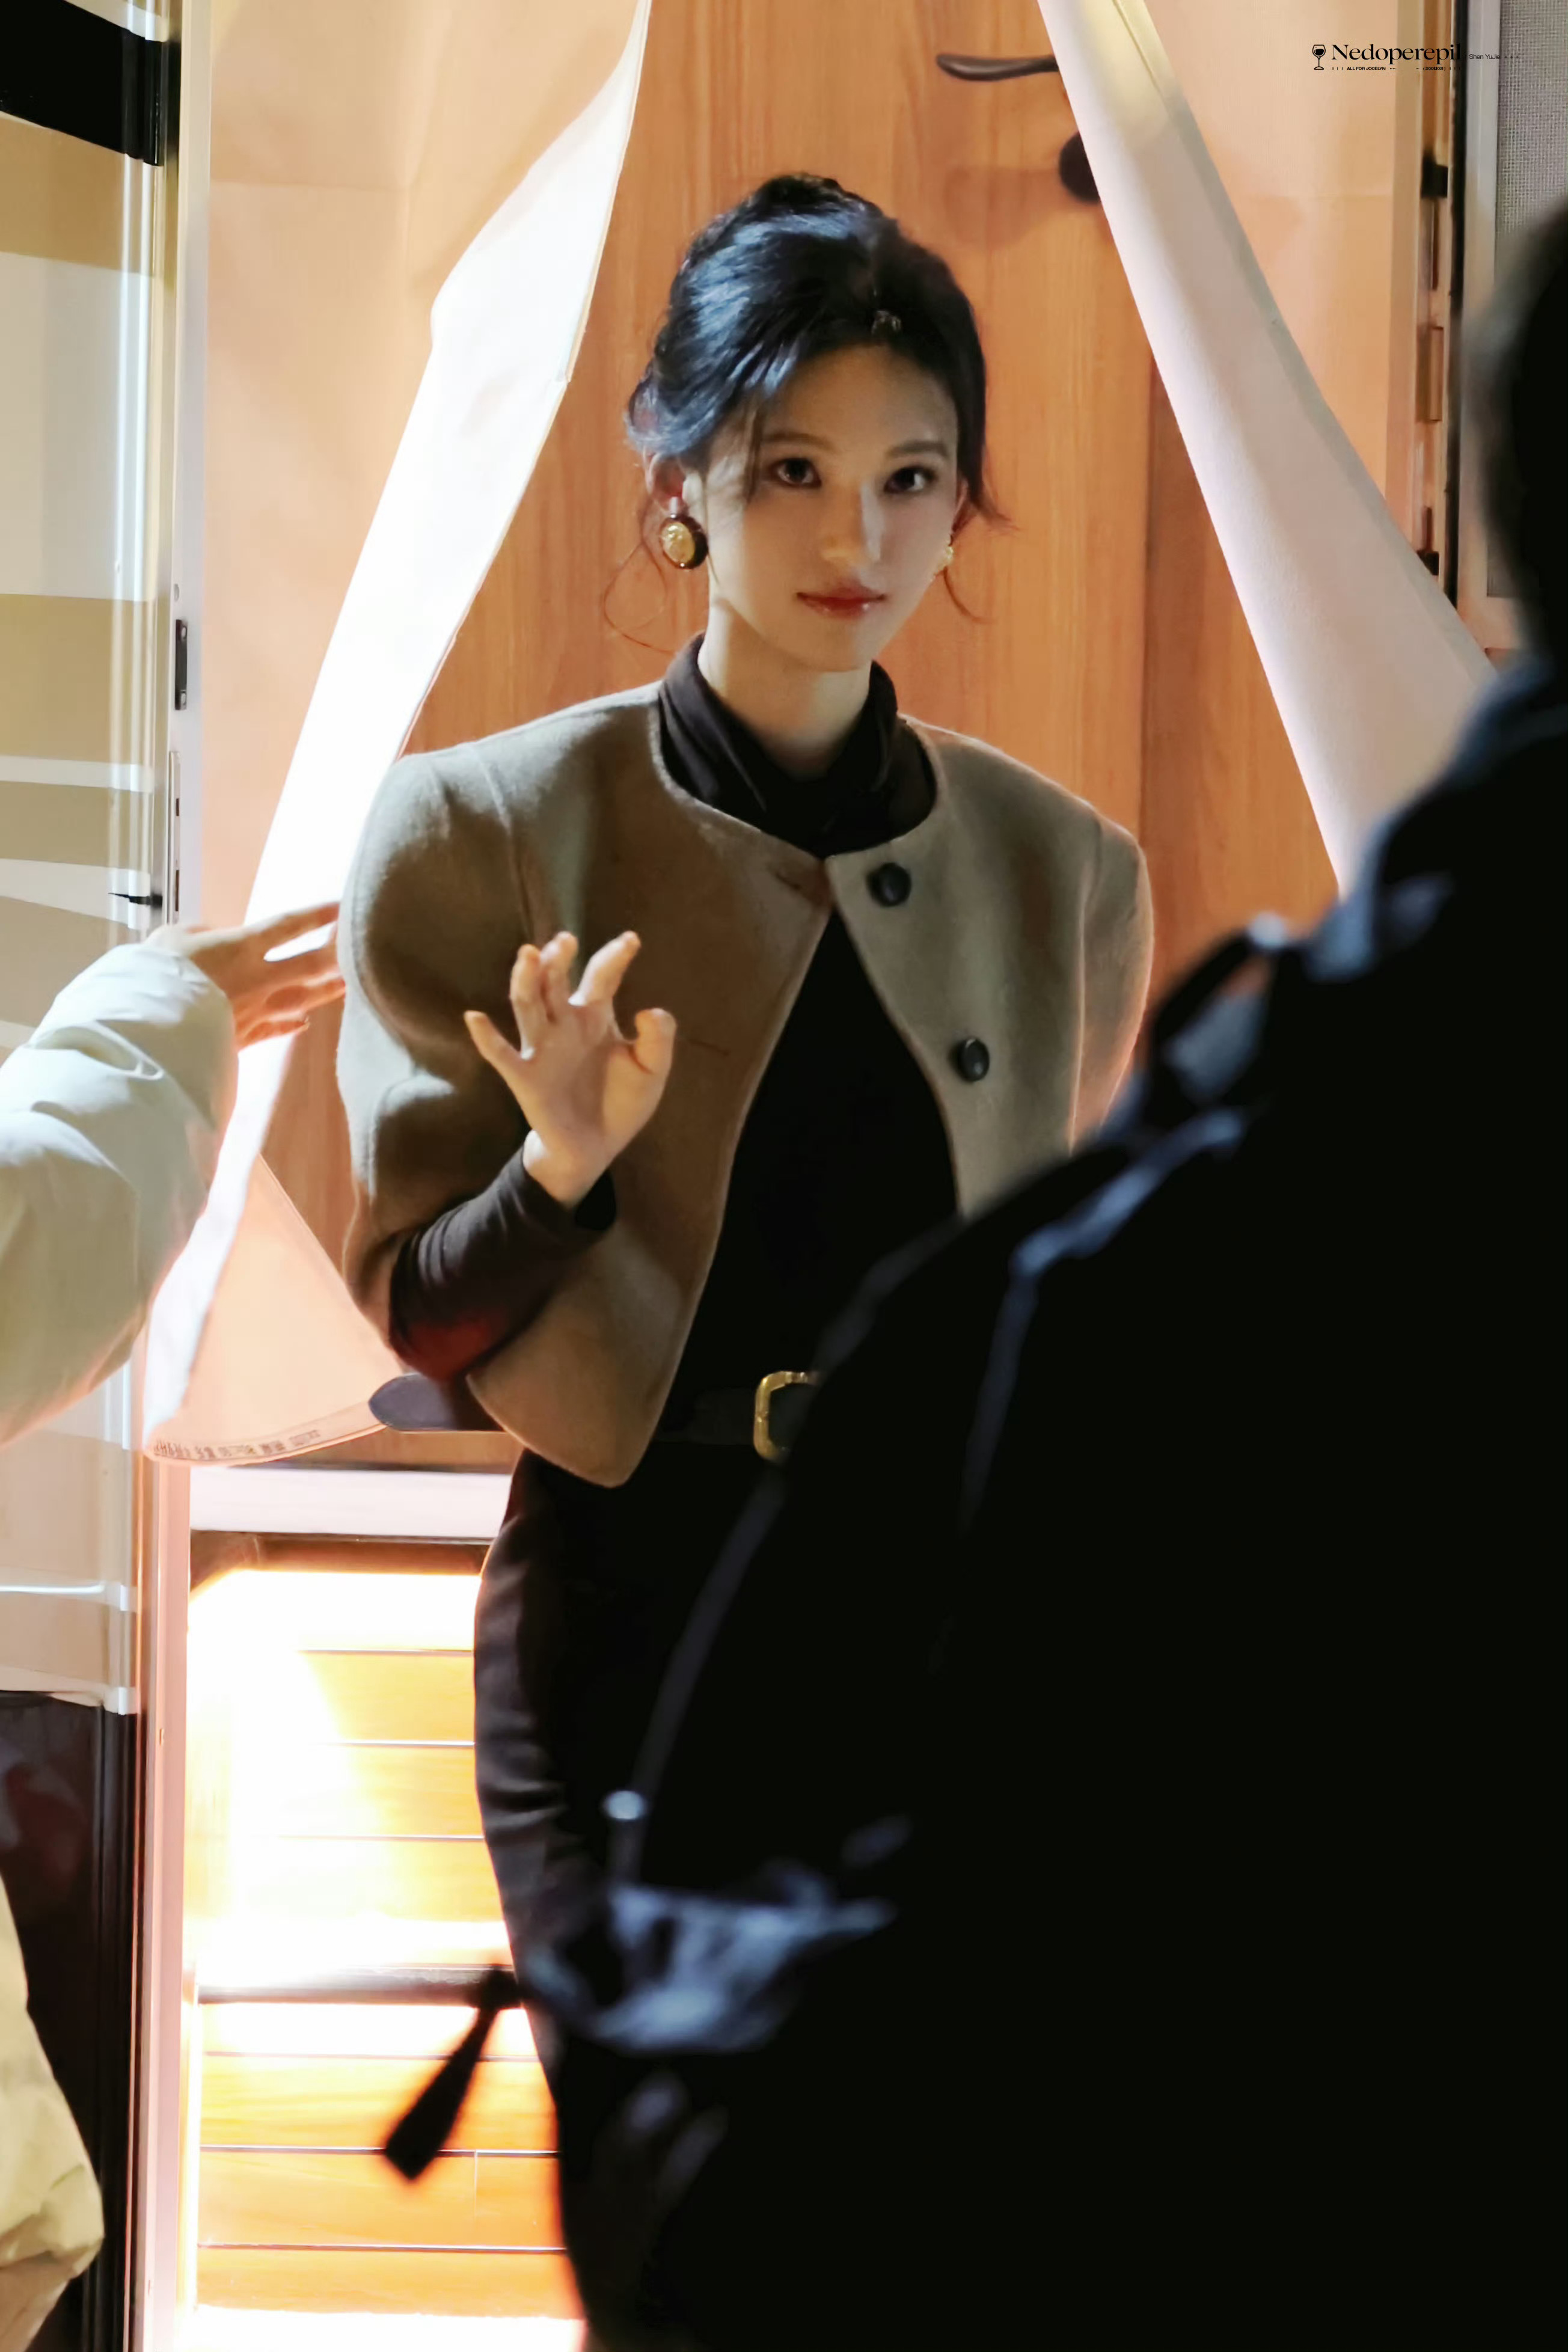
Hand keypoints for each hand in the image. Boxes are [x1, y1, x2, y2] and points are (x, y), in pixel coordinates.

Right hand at [146, 901, 343, 1047]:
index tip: (341, 906)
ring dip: (325, 992)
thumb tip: (209, 932)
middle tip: (360, 949)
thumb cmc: (154, 976)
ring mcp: (254, 1011)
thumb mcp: (169, 939)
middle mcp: (257, 979)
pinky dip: (289, 1026)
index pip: (287, 926)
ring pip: (301, 1000)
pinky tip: (303, 1024)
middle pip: (308, 965)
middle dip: (336, 956)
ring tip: (348, 985)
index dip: (317, 915)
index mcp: (240, 947)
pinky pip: (274, 1030)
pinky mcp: (244, 1039)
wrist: (149, 1030)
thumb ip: (196, 932)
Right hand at [464, 931, 675, 1208]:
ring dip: (526, 979)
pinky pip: (501, 1055)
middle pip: (556, 982)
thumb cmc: (621, 1102)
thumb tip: (651, 1010)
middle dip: (559, 960)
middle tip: (567, 940)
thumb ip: (658, 1040)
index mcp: (595, 1017)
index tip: (632, 940)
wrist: (596, 1148)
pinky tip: (476, 1018)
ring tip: (530, 954)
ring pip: (528, 1005)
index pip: (601, 978)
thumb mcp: (651, 1071)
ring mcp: (542, 1048)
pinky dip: (487, 1038)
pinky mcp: (525, 1077)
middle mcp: (565, 1025)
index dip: (614, 957)